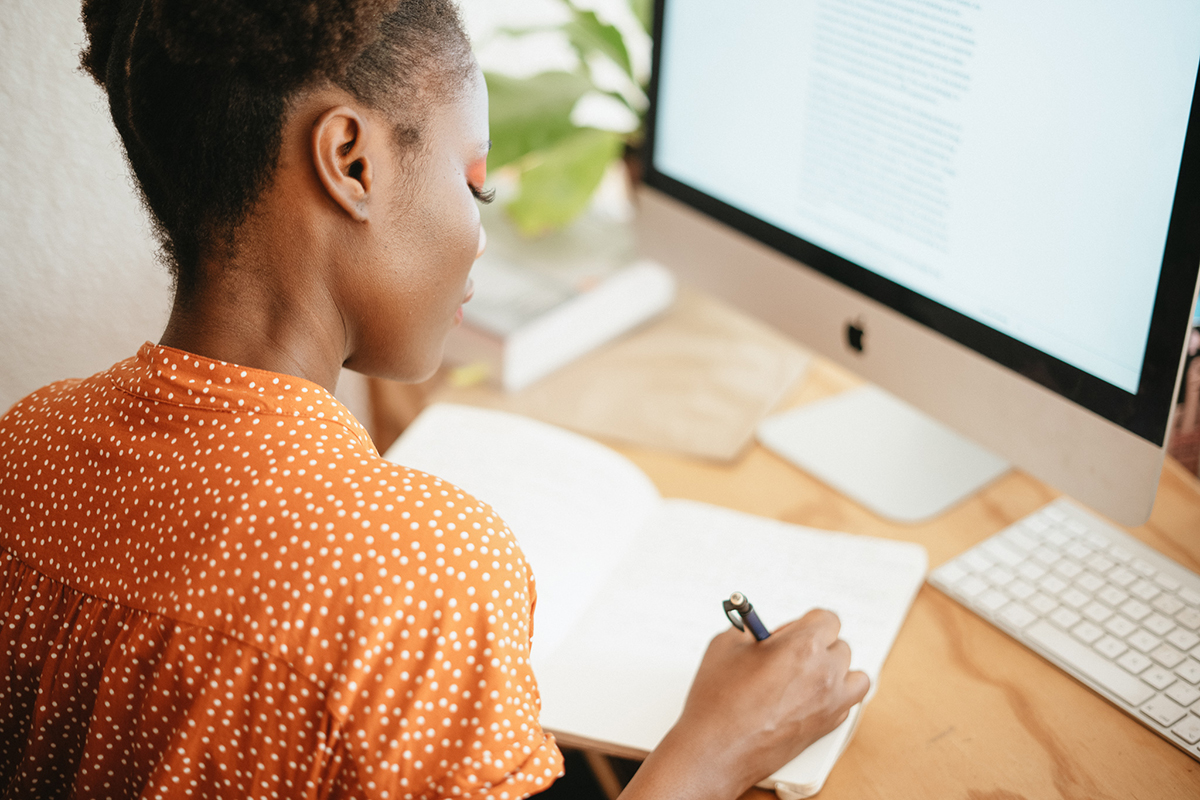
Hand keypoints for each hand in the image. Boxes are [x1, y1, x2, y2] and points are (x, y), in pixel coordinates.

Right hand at [621, 609, 868, 799]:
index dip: (807, 623)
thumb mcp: (726, 645)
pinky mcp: (828, 727)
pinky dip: (836, 697)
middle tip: (789, 654)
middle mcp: (824, 673)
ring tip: (809, 675)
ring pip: (855, 676)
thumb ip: (751, 630)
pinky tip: (810, 697)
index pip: (828, 619)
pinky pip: (848, 703)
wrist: (716, 750)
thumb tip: (761, 630)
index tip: (791, 630)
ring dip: (836, 671)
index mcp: (803, 646)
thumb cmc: (718, 702)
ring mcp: (830, 703)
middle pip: (840, 646)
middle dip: (817, 646)